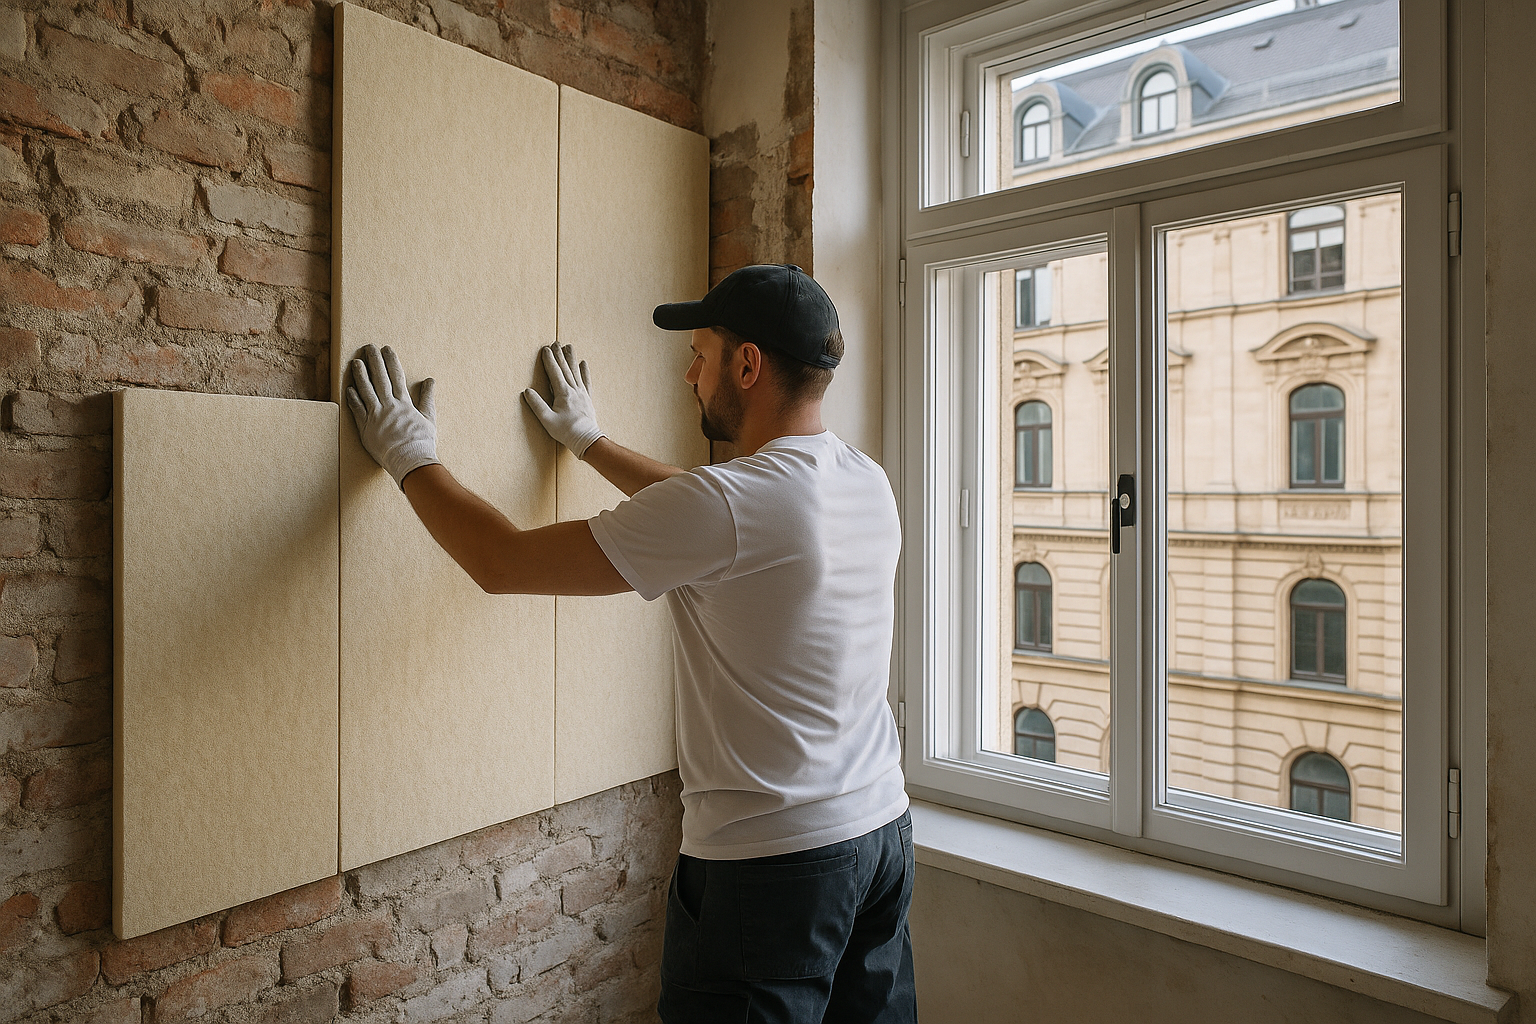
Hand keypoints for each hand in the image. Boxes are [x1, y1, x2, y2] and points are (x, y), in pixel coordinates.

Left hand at [346, 344, 440, 488]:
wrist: (411, 461)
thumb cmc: (422, 442)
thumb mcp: (429, 418)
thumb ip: (427, 398)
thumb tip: (430, 380)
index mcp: (404, 403)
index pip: (396, 376)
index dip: (391, 361)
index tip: (387, 349)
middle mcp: (389, 406)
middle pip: (380, 379)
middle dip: (374, 361)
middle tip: (369, 347)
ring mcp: (376, 416)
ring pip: (366, 391)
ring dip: (360, 375)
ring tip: (356, 362)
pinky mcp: (366, 428)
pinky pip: (357, 410)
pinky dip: (353, 398)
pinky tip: (349, 388)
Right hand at [523, 342, 603, 458]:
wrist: (587, 439)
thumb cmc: (566, 431)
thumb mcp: (547, 420)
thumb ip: (537, 405)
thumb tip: (527, 391)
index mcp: (563, 393)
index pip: (554, 372)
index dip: (549, 360)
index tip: (545, 349)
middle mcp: (573, 390)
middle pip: (565, 368)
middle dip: (559, 355)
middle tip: (556, 342)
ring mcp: (582, 393)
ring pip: (576, 371)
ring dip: (571, 358)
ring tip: (569, 346)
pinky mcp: (587, 398)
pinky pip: (586, 381)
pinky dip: (584, 371)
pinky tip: (584, 363)